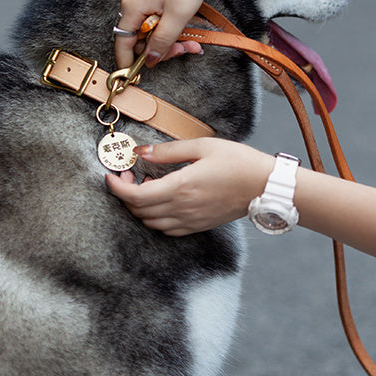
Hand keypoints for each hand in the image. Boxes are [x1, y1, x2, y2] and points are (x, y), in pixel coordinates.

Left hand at [105, 138, 275, 235]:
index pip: (135, 196)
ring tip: (147, 184)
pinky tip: (162, 199)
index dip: (116, 188)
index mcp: (181, 187)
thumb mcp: (202, 146)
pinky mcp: (198, 226)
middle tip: (128, 174)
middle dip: (126, 194)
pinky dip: (155, 217)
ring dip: (140, 206)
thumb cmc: (238, 162)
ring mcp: (191, 221)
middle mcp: (182, 209)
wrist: (265, 186)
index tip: (110, 175)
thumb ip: (168, 151)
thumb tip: (140, 152)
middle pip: (139, 211)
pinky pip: (167, 229)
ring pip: (150, 223)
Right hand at [115, 0, 216, 68]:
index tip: (135, 76)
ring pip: (150, 27)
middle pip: (139, 37)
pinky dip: (170, 24)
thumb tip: (149, 60)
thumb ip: (162, 41)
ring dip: (171, 37)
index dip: (128, 62)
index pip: (122, 42)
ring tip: (193, 39)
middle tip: (186, 49)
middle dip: (162, 47)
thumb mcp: (178, 16)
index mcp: (131, 6)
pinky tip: (186, 24)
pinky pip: (155, 15)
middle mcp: (130, 0)